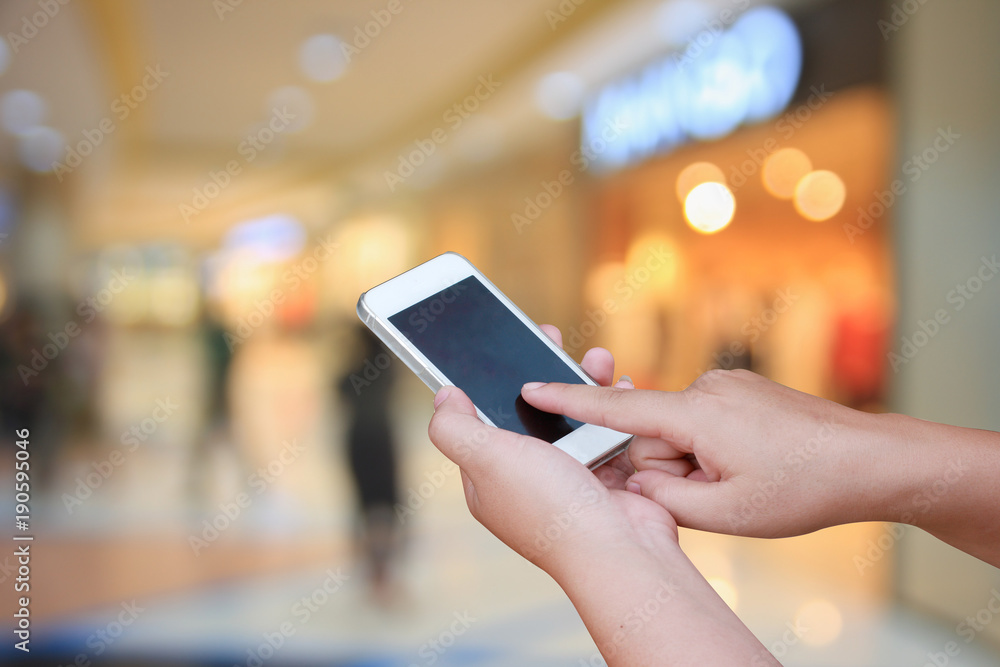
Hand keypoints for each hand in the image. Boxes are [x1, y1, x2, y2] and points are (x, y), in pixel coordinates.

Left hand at [428, 337, 777, 663]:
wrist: (623, 552)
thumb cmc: (552, 510)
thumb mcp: (487, 459)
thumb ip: (454, 427)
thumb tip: (442, 396)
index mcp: (489, 478)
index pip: (479, 419)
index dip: (487, 380)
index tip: (500, 344)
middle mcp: (527, 479)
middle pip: (529, 410)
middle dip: (542, 371)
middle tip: (552, 337)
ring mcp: (570, 477)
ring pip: (572, 415)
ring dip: (583, 382)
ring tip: (597, 358)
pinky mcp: (608, 475)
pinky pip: (608, 429)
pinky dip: (613, 406)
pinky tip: (619, 384)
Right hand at [522, 369, 897, 537]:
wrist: (870, 459)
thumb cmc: (804, 488)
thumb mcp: (727, 512)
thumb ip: (665, 497)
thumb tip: (634, 479)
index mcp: (696, 414)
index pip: (617, 406)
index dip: (569, 399)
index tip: (531, 386)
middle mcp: (706, 388)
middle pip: (653, 432)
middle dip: (669, 466)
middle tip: (717, 490)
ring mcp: (727, 385)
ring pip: (680, 430)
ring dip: (695, 460)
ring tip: (745, 479)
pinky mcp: (742, 390)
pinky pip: (704, 421)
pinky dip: (712, 447)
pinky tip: (752, 464)